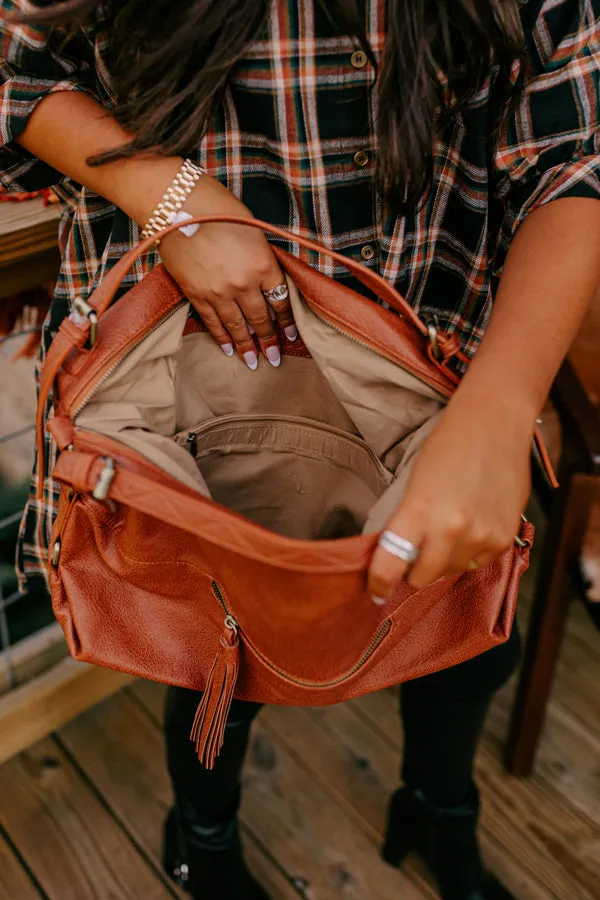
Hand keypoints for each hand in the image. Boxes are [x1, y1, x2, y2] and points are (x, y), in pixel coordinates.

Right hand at [158, 175, 296, 368]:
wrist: (176, 204)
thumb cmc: (217, 207)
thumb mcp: (253, 229)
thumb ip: (261, 257)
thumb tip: (266, 278)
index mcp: (263, 264)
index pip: (281, 299)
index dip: (287, 319)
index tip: (291, 334)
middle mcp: (243, 283)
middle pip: (260, 318)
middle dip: (270, 340)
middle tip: (275, 358)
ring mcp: (218, 292)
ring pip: (237, 326)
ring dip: (247, 346)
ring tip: (253, 362)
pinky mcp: (196, 294)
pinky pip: (212, 322)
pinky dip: (221, 337)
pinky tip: (228, 349)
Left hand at [367, 392, 533, 599]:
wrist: (494, 424)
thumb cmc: (448, 446)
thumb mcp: (413, 482)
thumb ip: (406, 522)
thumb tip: (395, 556)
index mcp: (419, 509)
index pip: (391, 565)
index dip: (379, 584)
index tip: (376, 591)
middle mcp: (451, 528)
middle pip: (422, 578)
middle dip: (413, 570)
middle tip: (414, 550)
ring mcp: (481, 535)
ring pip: (451, 571)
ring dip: (444, 560)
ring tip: (448, 526)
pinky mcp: (504, 537)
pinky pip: (478, 562)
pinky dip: (470, 552)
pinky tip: (470, 524)